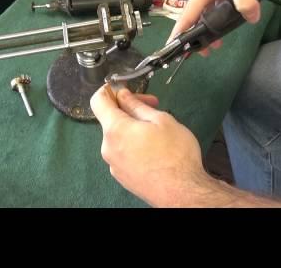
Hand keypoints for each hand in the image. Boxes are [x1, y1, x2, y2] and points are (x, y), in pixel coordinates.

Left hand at [90, 86, 211, 207]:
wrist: (182, 194)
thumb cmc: (175, 156)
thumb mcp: (161, 120)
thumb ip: (137, 105)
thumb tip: (123, 95)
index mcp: (115, 129)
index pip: (98, 101)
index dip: (108, 89)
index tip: (122, 88)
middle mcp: (109, 147)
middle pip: (111, 119)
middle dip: (129, 109)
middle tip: (153, 106)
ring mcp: (114, 164)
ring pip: (119, 137)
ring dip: (133, 128)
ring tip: (158, 130)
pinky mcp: (122, 176)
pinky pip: (123, 152)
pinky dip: (134, 145)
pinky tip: (155, 148)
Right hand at [168, 0, 277, 54]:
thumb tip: (248, 17)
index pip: (189, 11)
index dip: (180, 30)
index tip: (173, 46)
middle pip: (196, 15)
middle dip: (197, 34)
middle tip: (204, 52)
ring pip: (209, 13)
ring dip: (211, 29)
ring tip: (217, 45)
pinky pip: (220, 8)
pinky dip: (222, 20)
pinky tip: (230, 27)